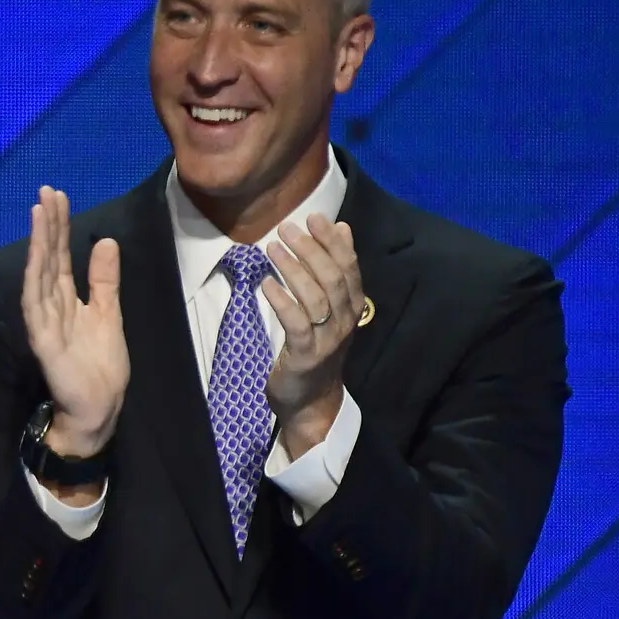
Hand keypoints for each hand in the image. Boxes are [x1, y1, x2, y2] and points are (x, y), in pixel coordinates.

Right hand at [20, 186, 126, 458]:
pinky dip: (35, 282)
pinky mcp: (44, 342)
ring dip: (39, 245)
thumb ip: (104, 281)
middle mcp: (51, 306)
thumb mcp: (109, 314)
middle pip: (47, 259)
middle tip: (47, 193)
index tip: (58, 196)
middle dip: (47, 226)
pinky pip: (36, 308)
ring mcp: (45, 323)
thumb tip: (105, 241)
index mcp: (66, 300)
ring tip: (40, 214)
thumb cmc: (100, 367)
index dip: (59, 227)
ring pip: (39, 276)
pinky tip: (36, 260)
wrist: (98, 409)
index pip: (60, 256)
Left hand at [262, 212, 362, 455]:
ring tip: (272, 247)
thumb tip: (342, 228)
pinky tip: (266, 283)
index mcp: (353, 307)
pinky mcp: (305, 356)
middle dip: (311, 249)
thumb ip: (335, 270)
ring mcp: (327, 339)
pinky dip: (282, 301)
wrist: (311, 401)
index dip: (332, 241)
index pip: (348, 268)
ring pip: (316, 298)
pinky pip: (296, 323)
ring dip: (293, 269)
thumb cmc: (316, 348)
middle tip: (287, 227)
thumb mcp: (330, 308)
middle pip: (332, 278)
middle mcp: (346, 321)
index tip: (314, 217)